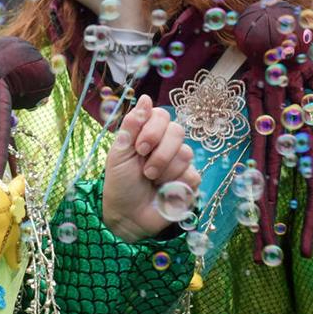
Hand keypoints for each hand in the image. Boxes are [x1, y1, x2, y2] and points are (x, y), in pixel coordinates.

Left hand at [102, 95, 199, 242]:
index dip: (152, 130)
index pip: (162, 115)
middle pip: (177, 131)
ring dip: (164, 171)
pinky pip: (193, 174)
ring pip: (185, 153)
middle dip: (159, 153)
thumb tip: (145, 98)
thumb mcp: (119, 153)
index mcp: (149, 134)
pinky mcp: (190, 182)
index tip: (139, 148)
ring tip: (151, 181)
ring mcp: (180, 162)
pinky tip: (164, 191)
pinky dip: (175, 184)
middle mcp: (167, 145)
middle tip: (145, 170)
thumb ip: (132, 125)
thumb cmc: (120, 183)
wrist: (126, 215)